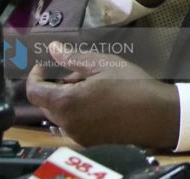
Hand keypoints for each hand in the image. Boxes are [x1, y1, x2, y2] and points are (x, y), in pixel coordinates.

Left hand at [26, 42, 179, 148]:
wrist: (155, 114)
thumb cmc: (130, 84)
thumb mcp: (103, 64)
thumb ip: (73, 58)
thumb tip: (52, 48)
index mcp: (66, 102)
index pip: (34, 91)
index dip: (35, 76)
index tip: (45, 64)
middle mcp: (66, 122)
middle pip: (46, 103)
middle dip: (54, 86)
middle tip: (77, 72)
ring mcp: (76, 134)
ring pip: (59, 114)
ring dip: (65, 99)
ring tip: (90, 86)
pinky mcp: (88, 140)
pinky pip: (71, 124)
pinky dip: (75, 111)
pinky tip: (97, 102)